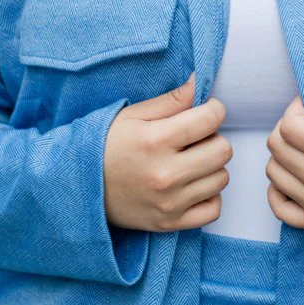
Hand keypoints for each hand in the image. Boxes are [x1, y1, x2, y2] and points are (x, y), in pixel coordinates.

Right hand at [103, 71, 232, 232]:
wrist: (80, 188)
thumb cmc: (107, 145)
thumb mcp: (133, 115)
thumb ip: (171, 100)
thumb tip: (200, 81)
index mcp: (156, 140)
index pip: (211, 119)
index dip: (214, 109)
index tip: (206, 111)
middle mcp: (166, 174)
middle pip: (223, 150)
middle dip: (213, 137)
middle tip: (196, 137)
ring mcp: (169, 202)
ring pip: (221, 178)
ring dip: (211, 166)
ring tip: (190, 160)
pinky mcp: (170, 223)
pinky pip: (213, 209)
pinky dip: (209, 196)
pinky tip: (192, 184)